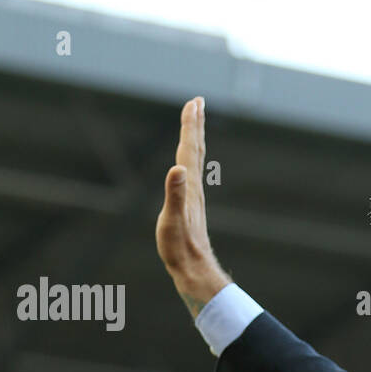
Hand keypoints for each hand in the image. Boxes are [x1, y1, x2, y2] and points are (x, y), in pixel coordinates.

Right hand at [155, 97, 230, 317]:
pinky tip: (187, 163)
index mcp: (188, 187)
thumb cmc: (180, 248)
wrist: (193, 269)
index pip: (189, 149)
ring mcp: (192, 197)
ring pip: (194, 161)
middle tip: (198, 102)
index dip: (190, 126)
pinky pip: (190, 174)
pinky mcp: (190, 206)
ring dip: (194, 139)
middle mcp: (193, 188)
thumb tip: (176, 168)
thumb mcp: (172, 220)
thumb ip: (174, 195)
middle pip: (195, 150)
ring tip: (195, 123)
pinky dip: (189, 160)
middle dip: (195, 125)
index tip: (194, 103)